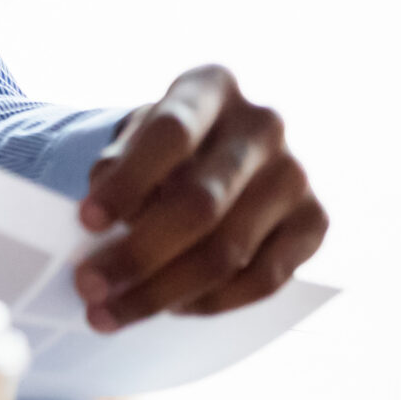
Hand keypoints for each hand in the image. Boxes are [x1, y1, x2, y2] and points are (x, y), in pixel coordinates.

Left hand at [73, 65, 326, 330]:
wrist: (216, 151)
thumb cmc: (161, 146)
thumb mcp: (131, 138)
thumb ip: (115, 169)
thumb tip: (101, 227)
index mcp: (211, 86)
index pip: (170, 134)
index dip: (128, 182)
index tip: (86, 221)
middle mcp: (262, 124)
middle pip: (199, 204)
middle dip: (138, 255)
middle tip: (88, 287)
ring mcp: (295, 174)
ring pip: (227, 252)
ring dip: (163, 292)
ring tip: (111, 312)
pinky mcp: (314, 221)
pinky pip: (263, 279)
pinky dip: (210, 302)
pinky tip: (170, 309)